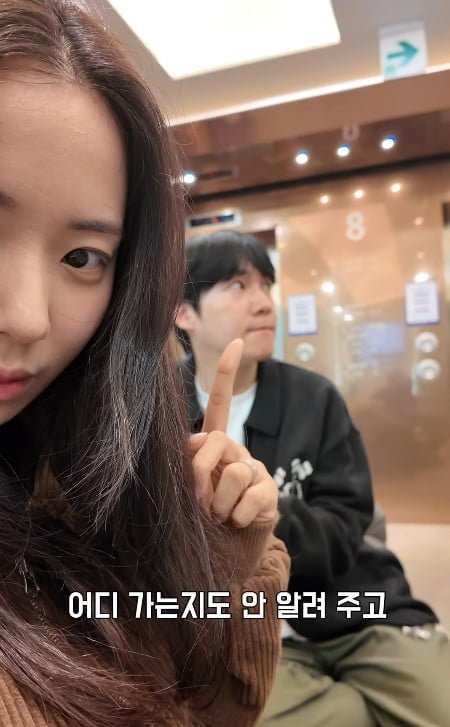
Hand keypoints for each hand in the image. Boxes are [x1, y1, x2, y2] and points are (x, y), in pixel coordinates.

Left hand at [189, 339, 277, 527]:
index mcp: (217, 443)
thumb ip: (188, 460)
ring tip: (218, 514)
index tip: (234, 342)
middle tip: (199, 500)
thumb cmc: (201, 514)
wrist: (227, 546)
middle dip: (200, 475)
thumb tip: (195, 442)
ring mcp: (257, 470)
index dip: (226, 373)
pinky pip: (250, 499)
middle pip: (218, 442)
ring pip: (235, 473)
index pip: (220, 403)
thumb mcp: (187, 486)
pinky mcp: (270, 493)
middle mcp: (238, 451)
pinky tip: (236, 519)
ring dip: (218, 503)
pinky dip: (236, 516)